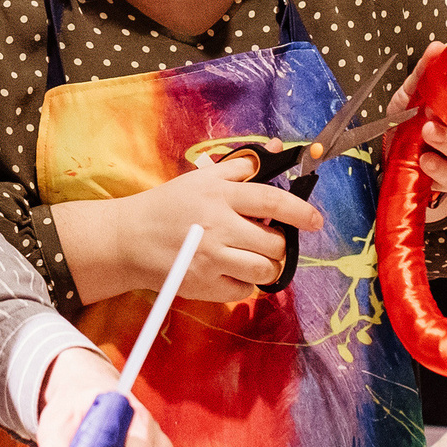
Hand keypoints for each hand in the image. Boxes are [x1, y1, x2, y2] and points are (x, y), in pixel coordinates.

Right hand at [55, 160, 323, 305]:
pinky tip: (232, 270)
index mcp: (219, 196)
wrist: (130, 239)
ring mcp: (212, 260)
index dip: (300, 211)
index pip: (272, 201)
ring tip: (255, 257)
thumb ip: (239, 169)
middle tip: (268, 239)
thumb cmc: (169, 205)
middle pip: (274, 242)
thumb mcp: (200, 178)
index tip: (316, 220)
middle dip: (279, 243)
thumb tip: (273, 156)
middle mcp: (218, 228)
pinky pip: (245, 290)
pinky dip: (246, 282)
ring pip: (264, 269)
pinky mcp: (205, 286)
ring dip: (268, 265)